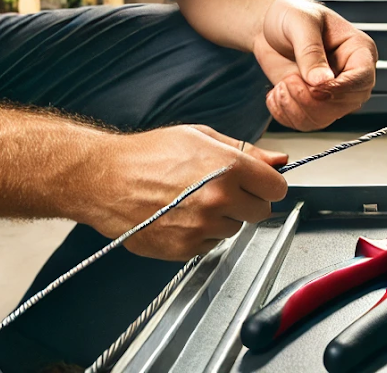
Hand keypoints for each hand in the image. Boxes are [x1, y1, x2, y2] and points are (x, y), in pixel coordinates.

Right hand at [81, 125, 287, 260]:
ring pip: (235, 229)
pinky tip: (180, 215)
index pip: (276, 188)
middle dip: (248, 202)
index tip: (258, 183)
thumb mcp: (201, 137)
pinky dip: (202, 233)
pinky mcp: (186, 248)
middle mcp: (219, 200)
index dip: (268, 184)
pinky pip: (211, 244)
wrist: (106, 180)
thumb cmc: (149, 154)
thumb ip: (246, 151)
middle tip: (222, 190)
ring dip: (223, 218)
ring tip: (193, 200)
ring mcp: (203, 227)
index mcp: (228, 168)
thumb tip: (280, 160)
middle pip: (261, 212)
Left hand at [254, 0, 376, 130]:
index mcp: (358, 50)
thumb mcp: (301, 23)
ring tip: (281, 85)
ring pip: (324, 118)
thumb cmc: (291, 14)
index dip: (341, 88)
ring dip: (296, 108)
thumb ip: (311, 51)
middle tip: (289, 81)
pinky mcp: (313, 103)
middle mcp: (350, 75)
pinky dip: (285, 114)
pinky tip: (276, 94)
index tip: (315, 87)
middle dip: (312, 100)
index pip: (363, 78)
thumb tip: (322, 81)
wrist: (269, 25)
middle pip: (345, 104)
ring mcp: (332, 92)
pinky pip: (305, 123)